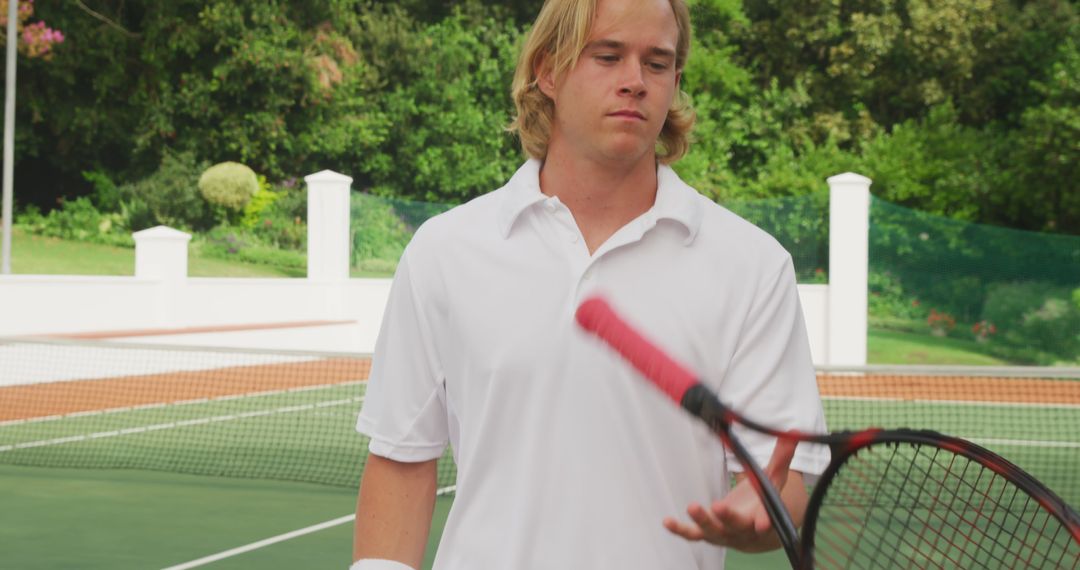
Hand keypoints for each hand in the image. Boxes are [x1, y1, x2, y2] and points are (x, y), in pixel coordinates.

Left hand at [663, 438, 797, 552]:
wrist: (754, 530)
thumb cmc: (763, 499)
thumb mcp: (773, 479)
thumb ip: (781, 458)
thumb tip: (793, 432)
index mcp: (762, 515)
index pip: (765, 520)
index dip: (764, 522)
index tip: (763, 524)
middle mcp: (744, 529)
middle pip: (736, 526)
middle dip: (728, 518)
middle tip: (718, 507)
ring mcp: (724, 534)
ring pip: (713, 532)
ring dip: (702, 521)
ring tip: (692, 507)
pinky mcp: (708, 534)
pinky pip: (694, 535)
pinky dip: (681, 530)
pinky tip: (667, 521)